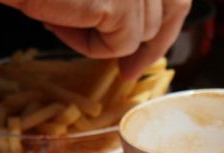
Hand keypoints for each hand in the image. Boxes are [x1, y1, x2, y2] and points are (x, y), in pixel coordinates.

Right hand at [0, 0, 190, 79]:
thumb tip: (137, 35)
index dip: (167, 25)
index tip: (146, 51)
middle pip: (167, 13)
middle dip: (148, 47)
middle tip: (128, 74)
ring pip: (137, 33)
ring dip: (98, 36)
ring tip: (59, 17)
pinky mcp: (121, 4)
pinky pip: (115, 45)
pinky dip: (85, 43)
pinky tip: (55, 20)